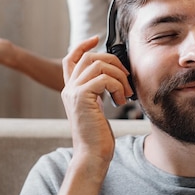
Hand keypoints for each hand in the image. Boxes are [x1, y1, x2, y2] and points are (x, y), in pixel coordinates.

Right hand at [61, 36, 132, 162]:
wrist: (92, 155)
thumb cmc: (98, 136)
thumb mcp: (97, 108)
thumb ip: (99, 90)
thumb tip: (115, 74)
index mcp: (71, 90)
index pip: (70, 58)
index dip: (83, 45)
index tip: (97, 39)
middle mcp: (69, 88)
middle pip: (89, 56)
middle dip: (112, 61)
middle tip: (125, 77)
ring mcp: (73, 92)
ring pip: (98, 64)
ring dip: (119, 76)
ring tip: (125, 94)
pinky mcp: (81, 97)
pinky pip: (104, 78)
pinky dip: (117, 86)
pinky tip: (120, 101)